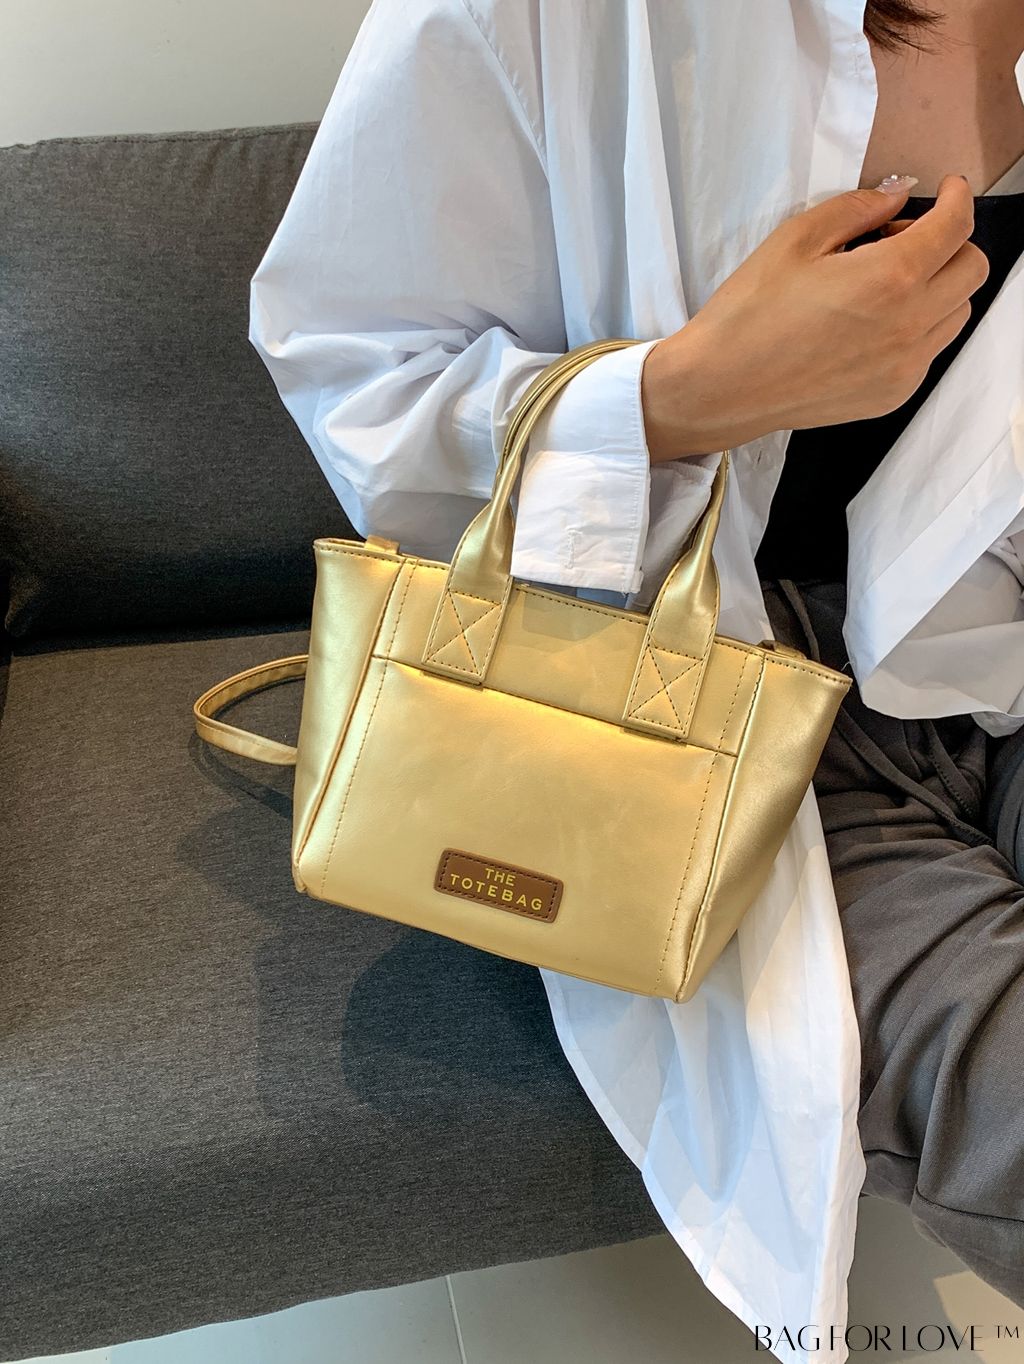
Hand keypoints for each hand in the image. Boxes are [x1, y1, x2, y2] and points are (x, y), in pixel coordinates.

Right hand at [640, 173, 990, 460]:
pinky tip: (869, 325)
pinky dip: (916, 328)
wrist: (722, 387)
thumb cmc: (749, 313)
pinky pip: (929, 351)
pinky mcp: (891, 394)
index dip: (957, 198)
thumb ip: (858, 209)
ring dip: (936, 287)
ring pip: (957, 312)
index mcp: (889, 277)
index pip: (957, 226)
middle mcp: (909, 324)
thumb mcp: (795, 239)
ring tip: (883, 285)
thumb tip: (897, 195)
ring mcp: (905, 365)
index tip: (947, 190)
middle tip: (901, 239)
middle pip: (972, 268)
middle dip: (950, 243)